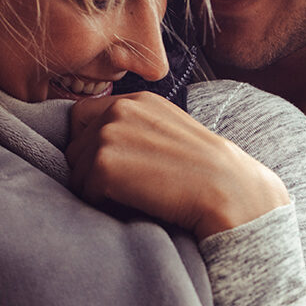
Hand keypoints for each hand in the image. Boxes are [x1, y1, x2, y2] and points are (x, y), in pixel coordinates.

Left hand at [67, 92, 289, 239]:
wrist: (230, 192)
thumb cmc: (208, 174)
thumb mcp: (172, 133)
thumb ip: (137, 128)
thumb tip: (96, 145)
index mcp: (138, 100)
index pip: (82, 117)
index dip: (93, 145)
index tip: (119, 167)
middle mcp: (119, 109)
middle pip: (75, 148)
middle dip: (94, 171)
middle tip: (134, 186)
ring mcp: (109, 135)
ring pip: (76, 172)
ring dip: (98, 190)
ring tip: (140, 194)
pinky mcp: (104, 165)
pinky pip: (83, 193)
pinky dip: (104, 205)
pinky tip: (138, 203)